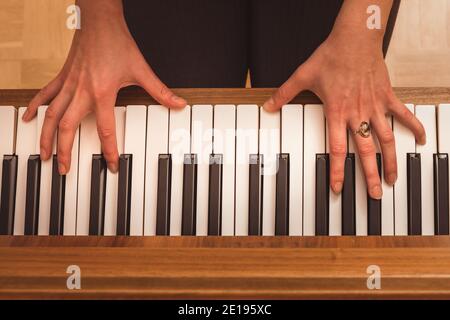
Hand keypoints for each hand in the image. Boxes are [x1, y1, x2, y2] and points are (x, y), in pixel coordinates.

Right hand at [23, 0, 185, 174]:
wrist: (100, 21)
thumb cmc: (118, 43)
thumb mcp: (141, 69)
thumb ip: (160, 91)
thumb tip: (178, 104)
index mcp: (102, 93)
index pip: (105, 130)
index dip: (109, 150)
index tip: (110, 165)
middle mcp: (81, 92)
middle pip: (68, 128)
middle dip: (65, 151)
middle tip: (64, 169)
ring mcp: (69, 85)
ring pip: (51, 116)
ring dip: (46, 137)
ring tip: (43, 154)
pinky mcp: (62, 77)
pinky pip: (45, 95)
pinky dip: (36, 107)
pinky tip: (30, 119)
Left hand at [263, 33, 425, 199]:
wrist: (354, 38)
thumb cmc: (331, 56)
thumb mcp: (302, 76)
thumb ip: (284, 94)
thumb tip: (268, 107)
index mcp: (336, 112)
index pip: (336, 149)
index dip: (337, 171)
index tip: (338, 188)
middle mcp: (357, 114)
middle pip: (365, 151)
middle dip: (370, 176)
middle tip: (375, 194)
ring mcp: (375, 106)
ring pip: (386, 139)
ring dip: (390, 160)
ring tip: (393, 178)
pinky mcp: (387, 96)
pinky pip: (403, 115)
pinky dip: (414, 126)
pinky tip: (421, 140)